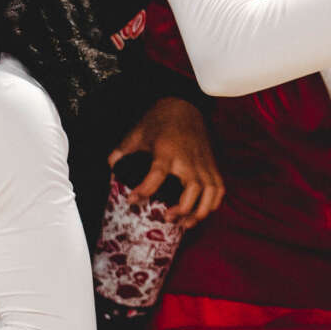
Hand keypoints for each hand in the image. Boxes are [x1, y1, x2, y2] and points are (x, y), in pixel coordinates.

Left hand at [108, 95, 223, 228]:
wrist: (184, 105)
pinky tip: (200, 213)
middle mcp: (188, 159)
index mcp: (167, 150)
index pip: (157, 173)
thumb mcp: (137, 133)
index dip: (145, 189)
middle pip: (193, 188)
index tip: (133, 200)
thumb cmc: (159, 120)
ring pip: (210, 192)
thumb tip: (111, 167)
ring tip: (185, 224)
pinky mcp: (212, 164)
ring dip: (199, 212)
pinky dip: (213, 204)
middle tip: (167, 218)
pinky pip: (219, 188)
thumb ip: (122, 151)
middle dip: (182, 208)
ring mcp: (203, 163)